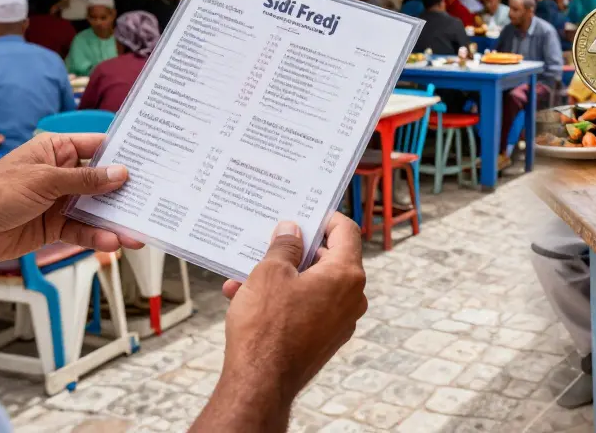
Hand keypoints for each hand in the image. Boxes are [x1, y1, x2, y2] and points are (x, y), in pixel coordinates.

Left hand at [0, 133, 142, 266]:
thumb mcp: (44, 181)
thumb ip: (84, 179)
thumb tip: (120, 173)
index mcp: (57, 151)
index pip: (98, 147)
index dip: (124, 154)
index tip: (151, 161)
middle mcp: (62, 174)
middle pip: (103, 181)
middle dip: (126, 193)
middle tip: (151, 201)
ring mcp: (61, 201)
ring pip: (97, 209)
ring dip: (115, 221)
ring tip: (135, 232)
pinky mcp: (57, 225)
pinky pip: (84, 229)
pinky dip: (97, 236)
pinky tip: (110, 241)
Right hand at [202, 214, 366, 428]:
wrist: (261, 383)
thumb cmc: (266, 326)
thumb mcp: (270, 273)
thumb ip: (285, 245)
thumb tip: (292, 230)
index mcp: (346, 275)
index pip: (347, 231)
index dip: (326, 217)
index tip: (306, 213)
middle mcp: (352, 297)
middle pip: (329, 258)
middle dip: (295, 250)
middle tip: (269, 243)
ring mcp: (341, 321)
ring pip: (312, 285)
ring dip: (281, 277)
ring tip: (243, 276)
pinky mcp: (326, 339)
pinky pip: (307, 308)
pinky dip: (283, 300)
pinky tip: (246, 299)